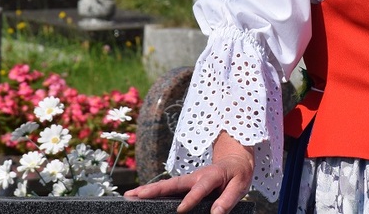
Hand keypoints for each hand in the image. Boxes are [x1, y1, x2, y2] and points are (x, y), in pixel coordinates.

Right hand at [124, 133, 253, 213]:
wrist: (235, 160)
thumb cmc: (238, 174)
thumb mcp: (240, 185)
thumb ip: (228, 200)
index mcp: (211, 176)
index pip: (200, 189)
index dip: (191, 200)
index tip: (180, 211)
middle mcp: (195, 176)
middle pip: (173, 183)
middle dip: (154, 189)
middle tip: (135, 194)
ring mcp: (188, 180)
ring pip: (166, 185)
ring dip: (147, 189)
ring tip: (129, 195)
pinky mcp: (185, 184)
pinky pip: (168, 189)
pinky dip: (153, 192)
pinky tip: (140, 197)